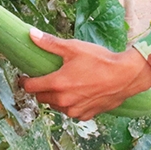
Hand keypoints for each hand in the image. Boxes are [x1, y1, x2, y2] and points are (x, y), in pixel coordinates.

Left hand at [21, 29, 150, 120]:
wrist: (125, 76)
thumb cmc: (99, 60)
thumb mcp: (73, 47)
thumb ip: (50, 43)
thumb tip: (31, 34)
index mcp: (57, 84)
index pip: (31, 88)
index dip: (25, 81)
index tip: (25, 76)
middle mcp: (64, 101)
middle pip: (41, 98)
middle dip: (41, 89)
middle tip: (47, 78)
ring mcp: (75, 110)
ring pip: (56, 106)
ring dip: (56, 98)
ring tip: (65, 84)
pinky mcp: (86, 115)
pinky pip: (71, 112)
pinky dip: (71, 104)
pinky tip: (79, 93)